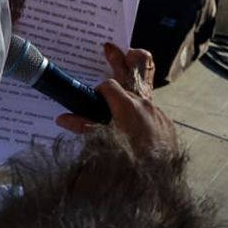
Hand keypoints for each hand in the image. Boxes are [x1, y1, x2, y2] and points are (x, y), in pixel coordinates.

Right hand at [56, 43, 176, 159]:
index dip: (99, 89)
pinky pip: (151, 109)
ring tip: (128, 63)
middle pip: (132, 71)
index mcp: (127, 107)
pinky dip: (142, 108)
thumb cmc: (131, 162)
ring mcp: (157, 112)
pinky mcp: (165, 123)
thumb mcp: (104, 144)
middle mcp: (144, 104)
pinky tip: (135, 120)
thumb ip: (84, 128)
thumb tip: (63, 119)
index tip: (95, 97)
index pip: (108, 85)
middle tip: (108, 48)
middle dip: (119, 60)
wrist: (162, 178)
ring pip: (143, 90)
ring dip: (132, 83)